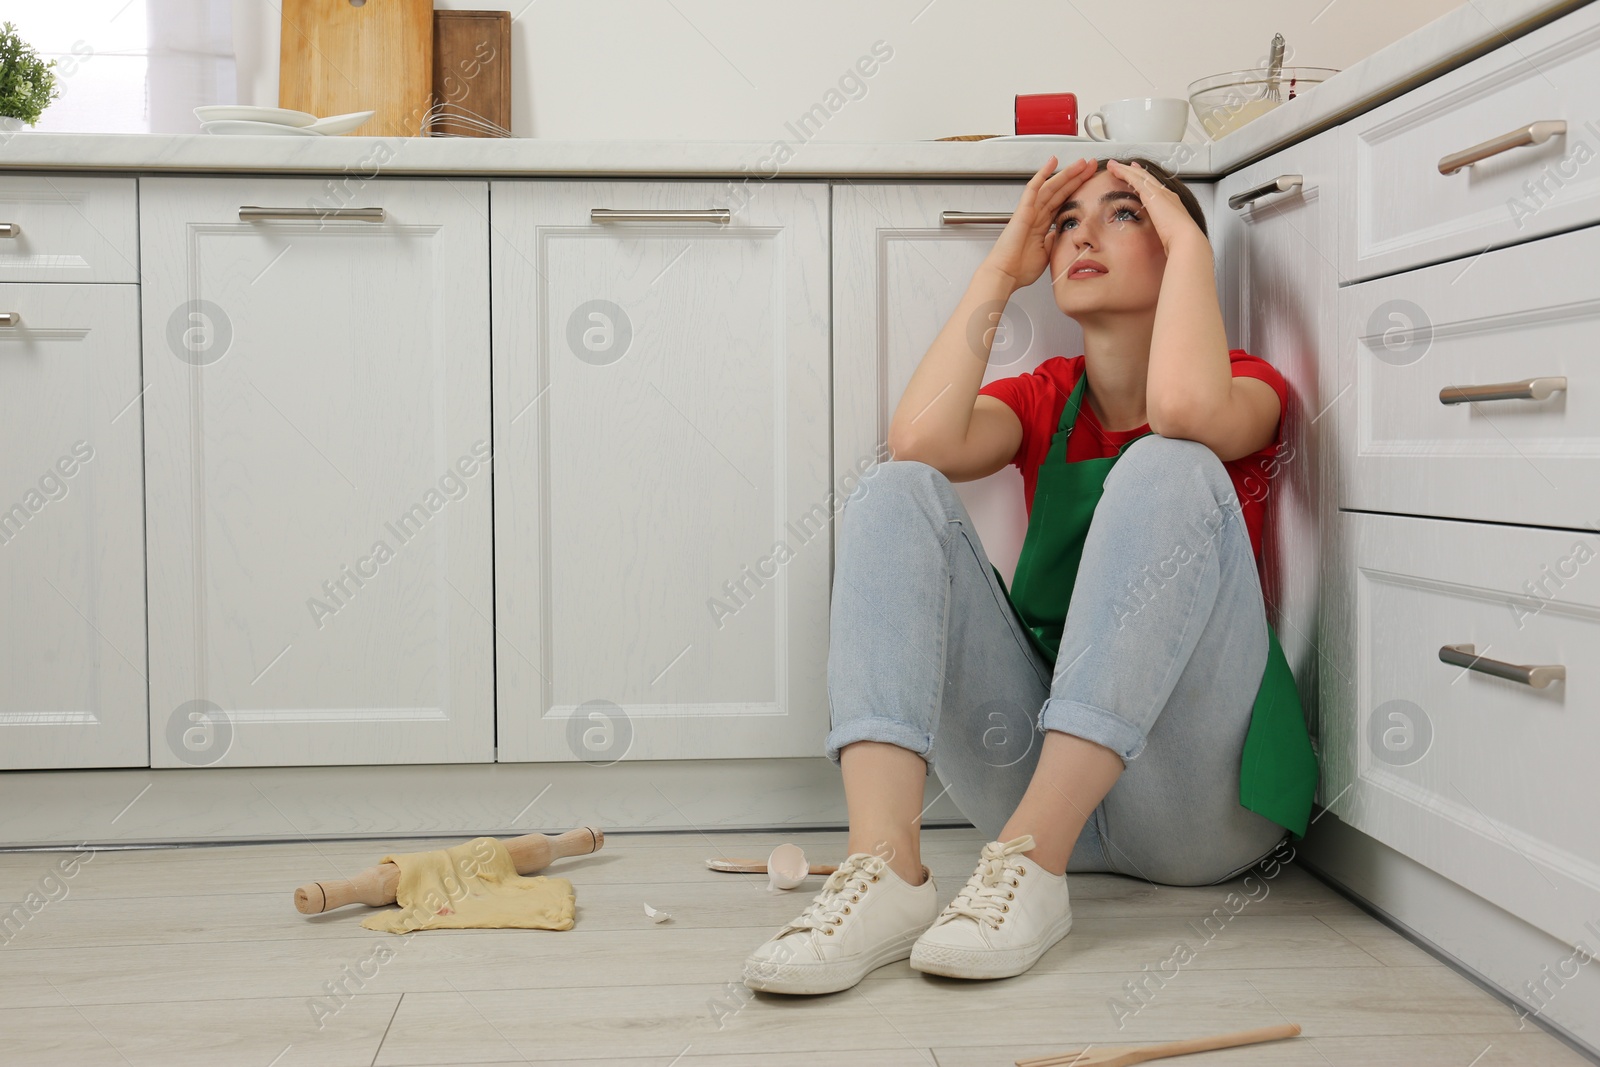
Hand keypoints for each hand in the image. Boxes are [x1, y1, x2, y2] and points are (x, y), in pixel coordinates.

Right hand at [982, 155, 1096, 289]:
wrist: (1006, 274)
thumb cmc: (1020, 269)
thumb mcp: (1047, 253)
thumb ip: (1054, 240)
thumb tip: (1062, 232)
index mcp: (1041, 225)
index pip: (1063, 201)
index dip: (1076, 190)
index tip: (1090, 181)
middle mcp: (1036, 215)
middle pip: (1060, 190)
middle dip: (1076, 177)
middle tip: (1090, 165)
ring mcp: (1029, 211)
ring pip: (1051, 186)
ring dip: (1066, 173)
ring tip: (1081, 162)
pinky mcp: (1023, 211)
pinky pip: (1033, 188)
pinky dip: (1043, 174)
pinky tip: (1052, 162)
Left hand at [1103, 158, 1208, 258]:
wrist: (1186, 239)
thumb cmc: (1180, 242)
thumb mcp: (1170, 237)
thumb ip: (1164, 235)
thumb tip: (1161, 242)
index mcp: (1173, 204)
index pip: (1157, 188)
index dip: (1146, 181)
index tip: (1138, 175)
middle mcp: (1167, 194)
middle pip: (1147, 178)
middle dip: (1135, 171)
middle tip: (1124, 165)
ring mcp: (1160, 192)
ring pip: (1139, 175)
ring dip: (1125, 169)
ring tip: (1114, 165)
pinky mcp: (1151, 194)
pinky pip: (1134, 178)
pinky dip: (1123, 172)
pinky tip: (1114, 169)